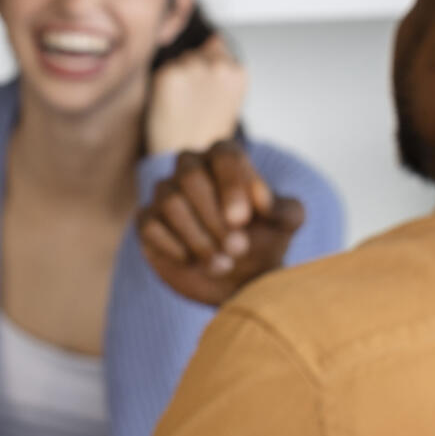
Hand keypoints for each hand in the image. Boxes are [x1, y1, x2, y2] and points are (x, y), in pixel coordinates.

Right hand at [138, 141, 304, 307]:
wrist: (237, 281)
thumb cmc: (262, 243)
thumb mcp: (285, 228)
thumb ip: (287, 211)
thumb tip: (264, 203)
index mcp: (225, 159)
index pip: (224, 154)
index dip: (232, 185)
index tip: (244, 220)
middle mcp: (191, 168)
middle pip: (191, 177)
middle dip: (215, 217)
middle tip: (238, 248)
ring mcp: (166, 193)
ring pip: (170, 202)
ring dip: (199, 238)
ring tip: (222, 264)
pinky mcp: (147, 220)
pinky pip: (149, 224)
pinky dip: (174, 246)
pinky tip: (192, 261)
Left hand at [144, 34, 248, 156]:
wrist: (191, 156)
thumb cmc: (208, 130)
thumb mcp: (227, 94)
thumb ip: (222, 62)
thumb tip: (214, 38)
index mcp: (237, 71)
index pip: (216, 48)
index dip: (207, 73)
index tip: (207, 93)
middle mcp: (218, 65)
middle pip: (195, 54)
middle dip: (192, 72)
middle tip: (194, 103)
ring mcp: (193, 68)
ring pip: (178, 61)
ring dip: (176, 78)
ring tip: (184, 105)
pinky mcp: (168, 75)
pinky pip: (162, 71)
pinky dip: (162, 86)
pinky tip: (171, 105)